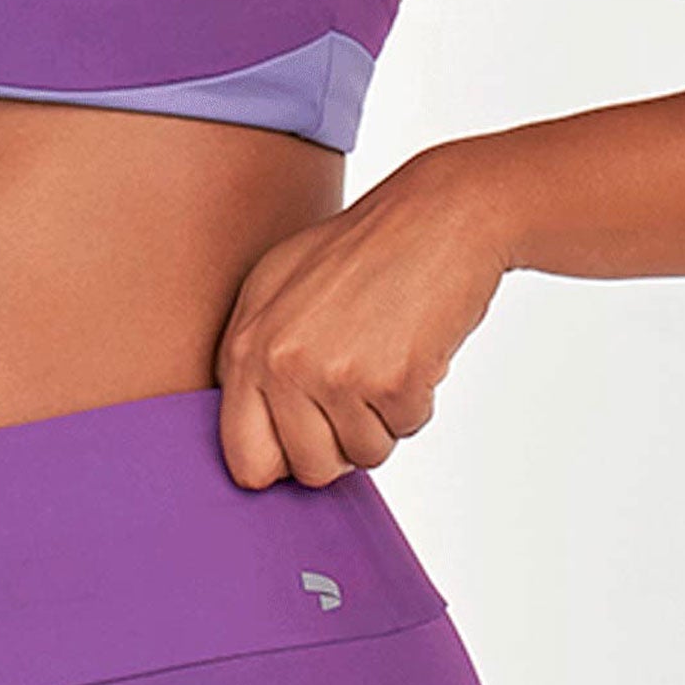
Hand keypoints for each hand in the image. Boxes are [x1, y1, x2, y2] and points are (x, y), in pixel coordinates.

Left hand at [214, 145, 512, 488]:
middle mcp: (280, 365)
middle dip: (340, 445)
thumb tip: (254, 446)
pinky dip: (417, 400)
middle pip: (310, 470)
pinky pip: (407, 430)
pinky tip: (412, 348)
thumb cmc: (361, 251)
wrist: (440, 214)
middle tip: (357, 391)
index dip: (284, 457)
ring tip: (384, 356)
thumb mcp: (276, 290)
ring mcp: (335, 374)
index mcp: (244, 348)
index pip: (246, 461)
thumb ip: (252, 364)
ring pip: (363, 456)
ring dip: (382, 419)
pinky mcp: (393, 380)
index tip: (307, 435)